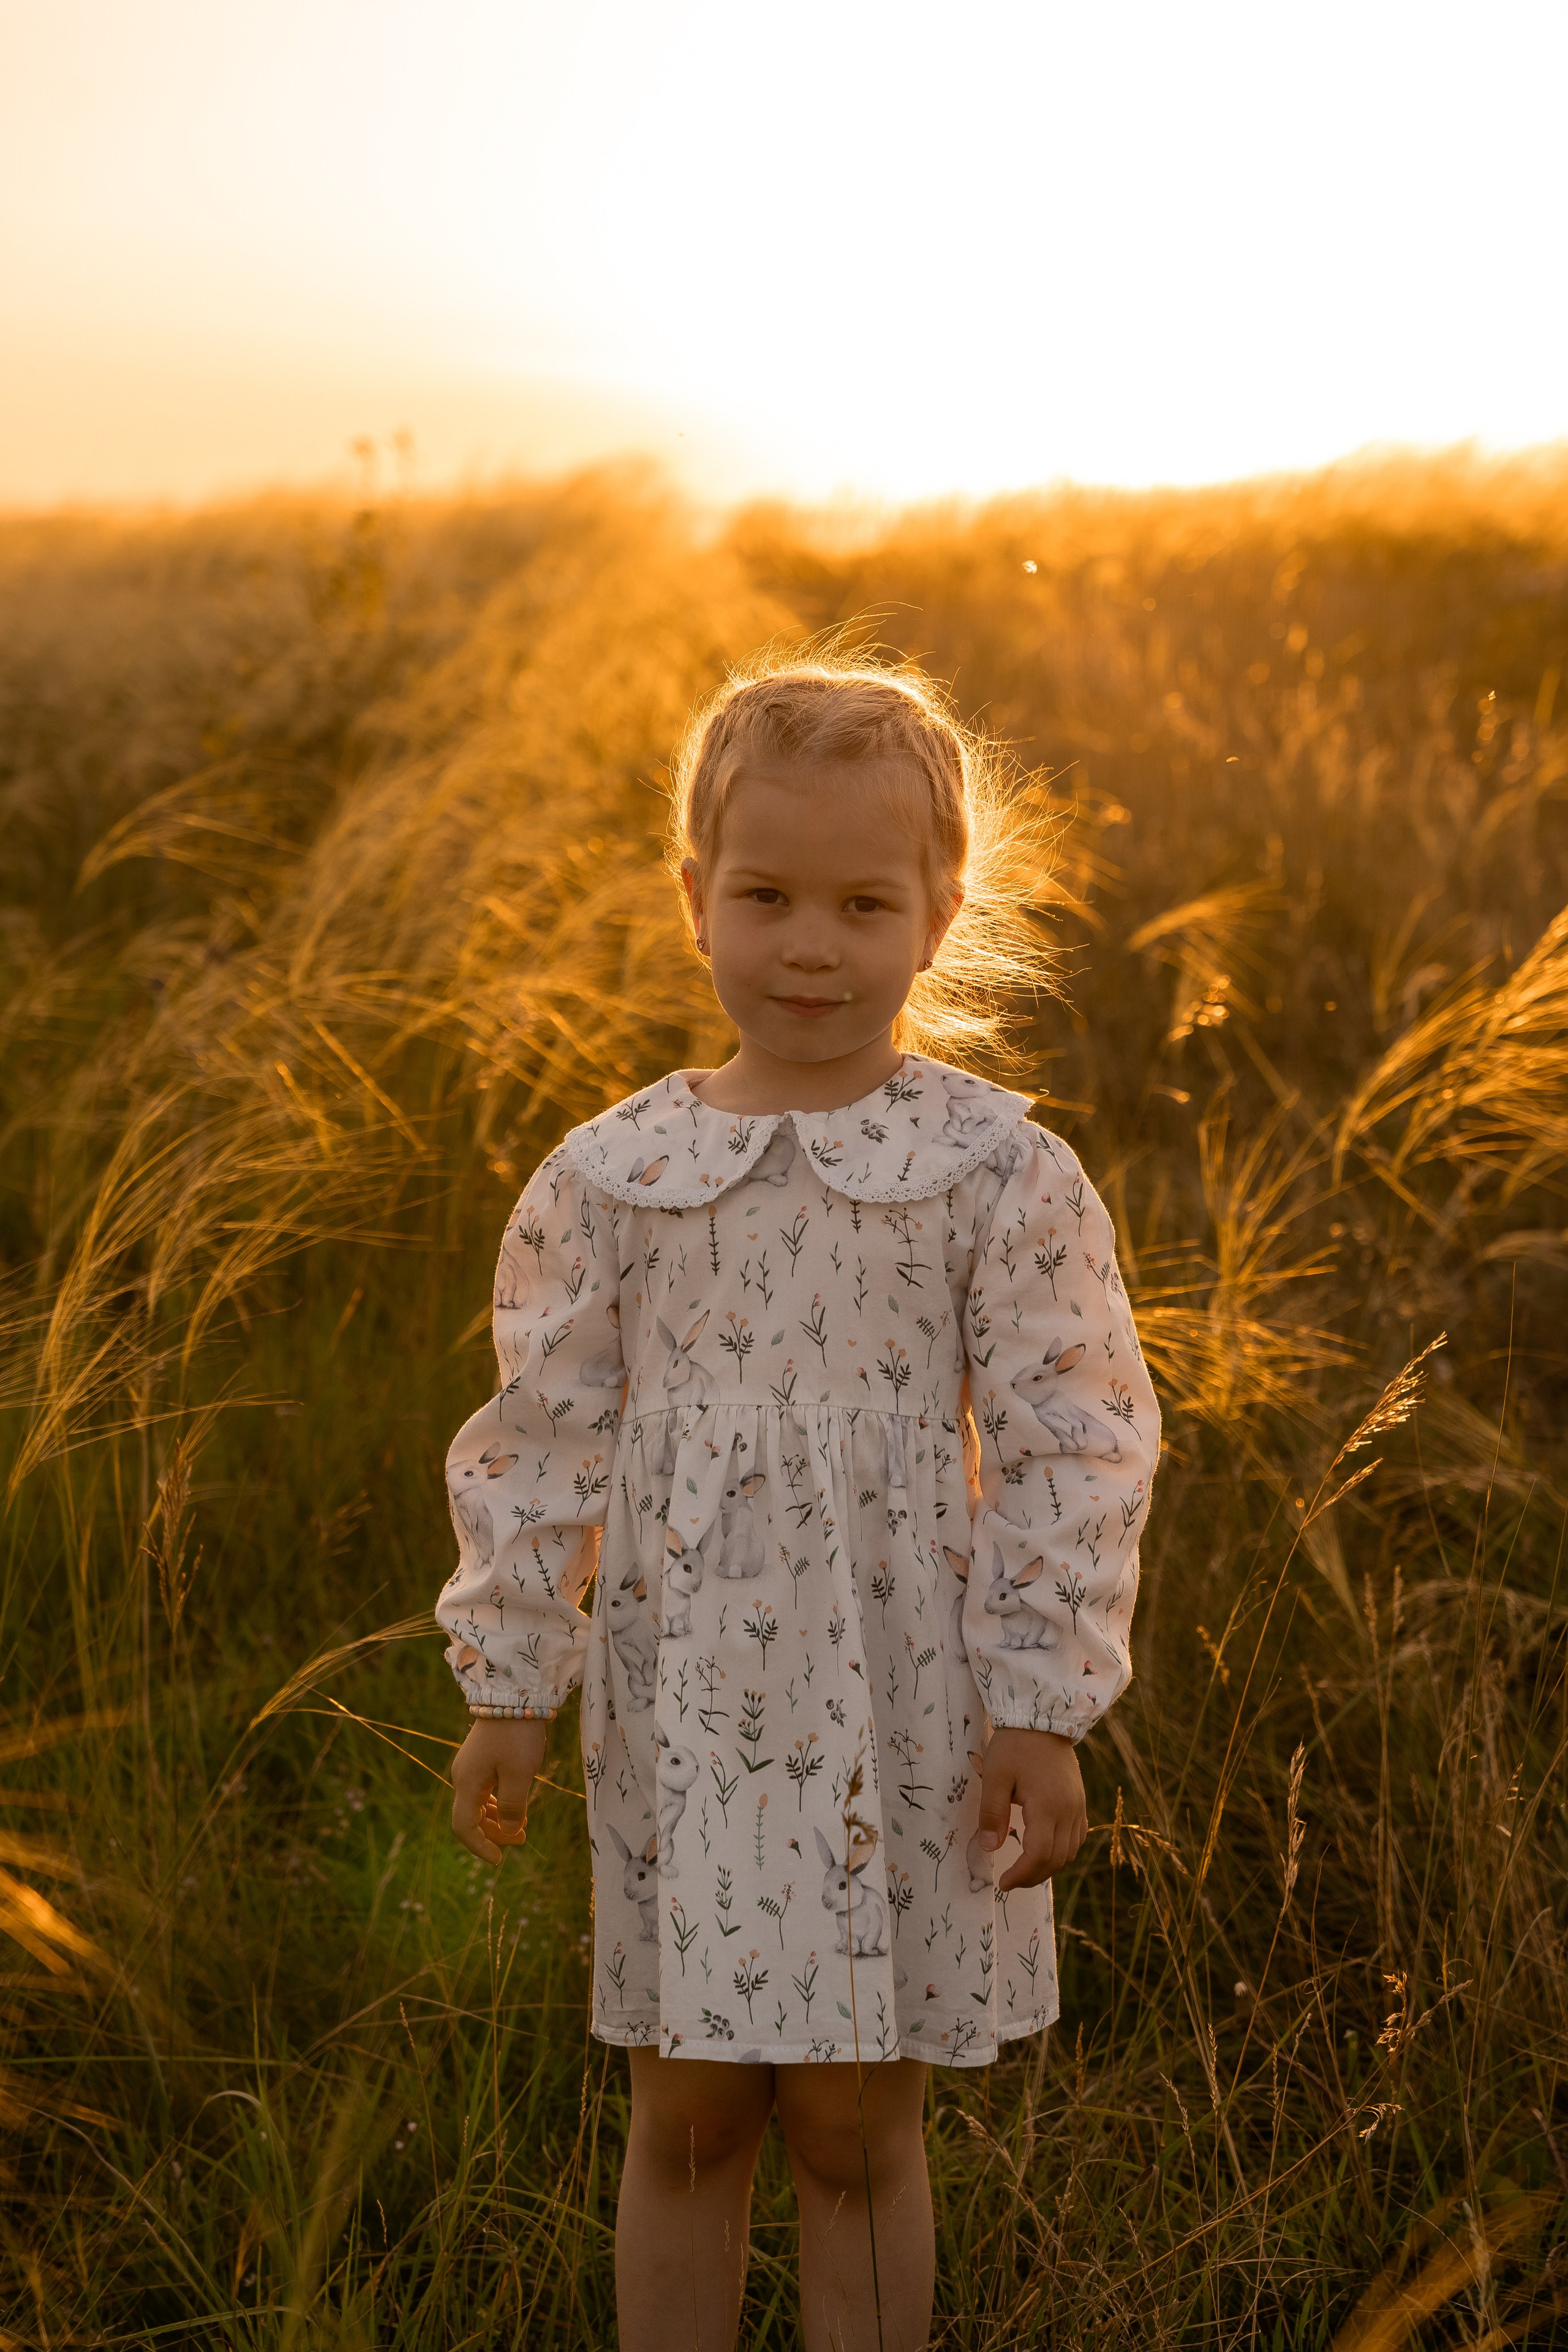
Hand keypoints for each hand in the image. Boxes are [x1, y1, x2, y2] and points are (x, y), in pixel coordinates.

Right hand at [451, 1717, 548, 1864]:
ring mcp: (471, 1767)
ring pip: (478, 1805)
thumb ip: (513, 1805)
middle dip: (494, 1834)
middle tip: (522, 1840)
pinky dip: (498, 1804)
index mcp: (467, 1784)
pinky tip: (517, 1805)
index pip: (464, 1827)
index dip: (480, 1847)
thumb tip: (510, 1830)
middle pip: (471, 1818)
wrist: (514, 1694)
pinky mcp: (481, 1759)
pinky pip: (485, 1791)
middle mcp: (463, 1777)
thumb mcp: (520, 1773)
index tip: (499, 1859)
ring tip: (523, 1826)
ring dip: (497, 1820)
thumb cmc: (517, 1734)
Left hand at [977, 1728, 1086, 1891]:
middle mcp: (1069, 1811)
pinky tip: (1045, 1850)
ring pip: (1070, 1852)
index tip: (1003, 1883)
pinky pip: (1077, 1837)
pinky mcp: (1080, 1801)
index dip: (1022, 1875)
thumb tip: (989, 1848)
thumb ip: (992, 1813)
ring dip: (1048, 1867)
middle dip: (1033, 1876)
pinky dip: (1062, 1851)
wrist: (1043, 1718)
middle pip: (1057, 1859)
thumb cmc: (1015, 1745)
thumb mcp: (995, 1776)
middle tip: (1010, 1881)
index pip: (1039, 1855)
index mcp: (1048, 1806)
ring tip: (1025, 1869)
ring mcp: (1078, 1807)